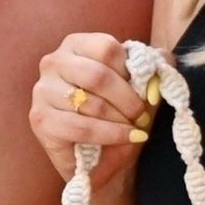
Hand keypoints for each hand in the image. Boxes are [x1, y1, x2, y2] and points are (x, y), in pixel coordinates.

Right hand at [30, 33, 157, 187]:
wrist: (99, 159)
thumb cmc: (118, 115)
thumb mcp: (138, 87)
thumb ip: (151, 68)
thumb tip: (164, 58)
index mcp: (76, 44)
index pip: (107, 48)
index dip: (131, 71)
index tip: (144, 90)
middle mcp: (53, 62)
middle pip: (98, 75)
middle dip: (128, 99)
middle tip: (142, 115)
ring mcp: (43, 91)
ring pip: (91, 103)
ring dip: (121, 119)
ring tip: (135, 128)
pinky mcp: (40, 120)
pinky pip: (82, 127)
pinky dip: (111, 134)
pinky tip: (128, 138)